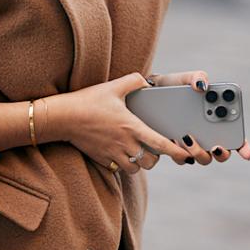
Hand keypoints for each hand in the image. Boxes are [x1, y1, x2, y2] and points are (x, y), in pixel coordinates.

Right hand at [47, 73, 189, 173]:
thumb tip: (146, 81)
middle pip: (151, 161)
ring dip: (140, 162)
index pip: (161, 144)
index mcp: (132, 126)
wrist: (63, 117)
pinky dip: (124, 164)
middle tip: (154, 148)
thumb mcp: (112, 87)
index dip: (176, 151)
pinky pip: (119, 168)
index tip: (185, 155)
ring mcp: (113, 153)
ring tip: (138, 152)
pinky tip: (122, 153)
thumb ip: (133, 82)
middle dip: (156, 157)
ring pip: (136, 168)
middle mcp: (125, 143)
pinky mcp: (102, 159)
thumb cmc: (88, 100)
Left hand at [147, 68, 249, 164]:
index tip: (247, 154)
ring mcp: (192, 145)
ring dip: (199, 152)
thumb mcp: (183, 79)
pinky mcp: (175, 150)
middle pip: (221, 153)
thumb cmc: (171, 86)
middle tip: (215, 145)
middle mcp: (207, 136)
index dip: (244, 147)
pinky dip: (180, 153)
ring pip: (202, 158)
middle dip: (221, 152)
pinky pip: (181, 158)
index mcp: (215, 119)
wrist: (146, 95)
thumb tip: (202, 86)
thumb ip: (196, 78)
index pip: (235, 136)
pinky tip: (174, 140)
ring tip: (188, 138)